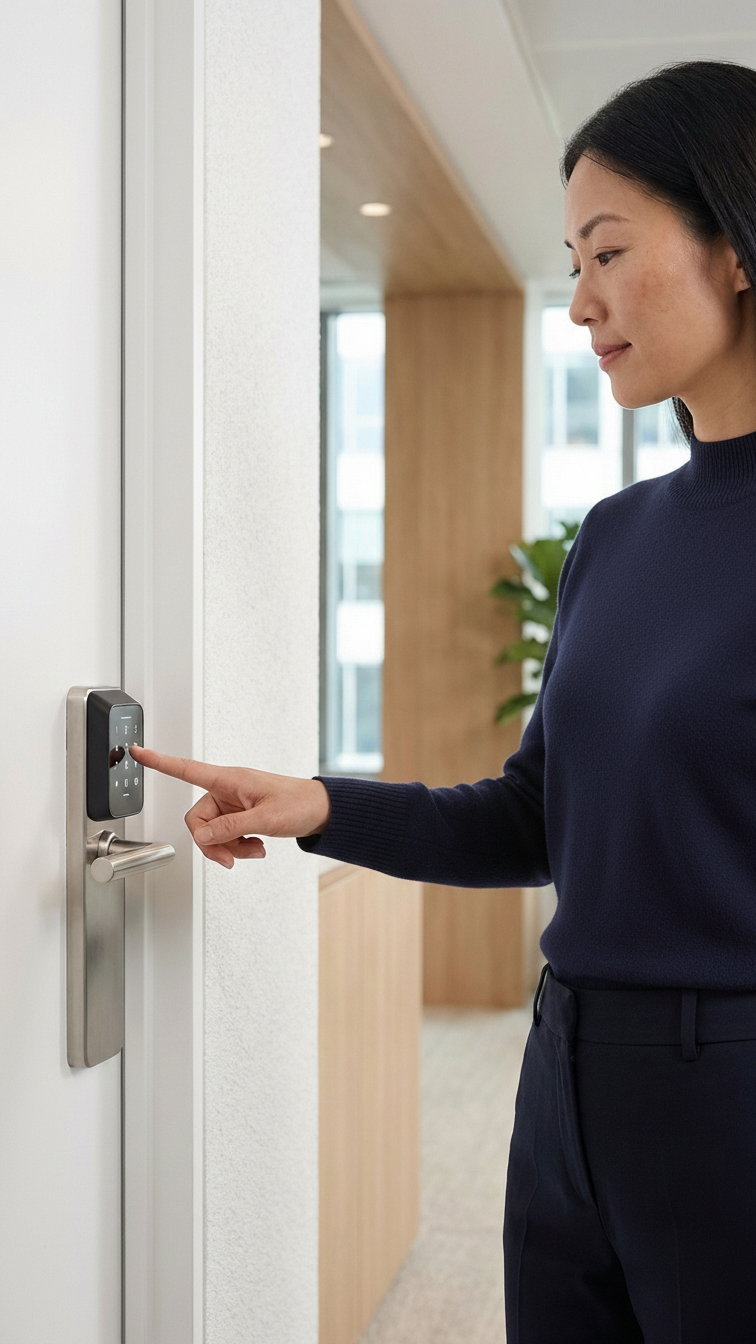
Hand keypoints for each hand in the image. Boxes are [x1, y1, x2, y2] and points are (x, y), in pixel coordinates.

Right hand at [129, 746, 330, 868]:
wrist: (321, 811)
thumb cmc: (299, 803)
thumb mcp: (265, 819)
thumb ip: (230, 828)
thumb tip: (201, 837)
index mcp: (229, 780)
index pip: (186, 769)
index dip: (160, 761)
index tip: (137, 751)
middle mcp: (226, 790)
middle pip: (197, 819)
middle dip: (212, 843)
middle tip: (232, 857)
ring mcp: (232, 804)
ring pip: (211, 833)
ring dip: (229, 848)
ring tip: (255, 850)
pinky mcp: (240, 816)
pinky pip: (225, 836)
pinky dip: (238, 847)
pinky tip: (257, 848)